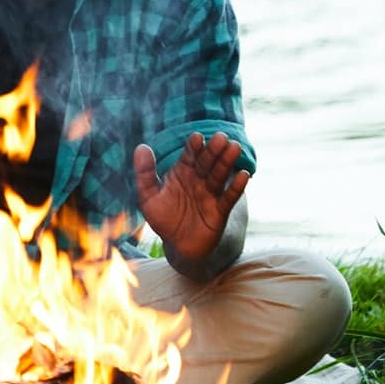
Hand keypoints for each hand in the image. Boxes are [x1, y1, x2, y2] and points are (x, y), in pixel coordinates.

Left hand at [134, 132, 248, 267]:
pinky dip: (236, 187)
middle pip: (207, 162)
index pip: (189, 156)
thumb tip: (141, 147)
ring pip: (220, 175)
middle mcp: (199, 180)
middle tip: (221, 137)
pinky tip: (243, 175)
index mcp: (182, 172)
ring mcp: (211, 194)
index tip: (197, 137)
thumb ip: (144, 173)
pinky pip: (229, 198)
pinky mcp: (220, 211)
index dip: (193, 147)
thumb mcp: (148, 196)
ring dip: (227, 162)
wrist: (178, 246)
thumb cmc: (163, 218)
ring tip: (234, 148)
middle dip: (213, 150)